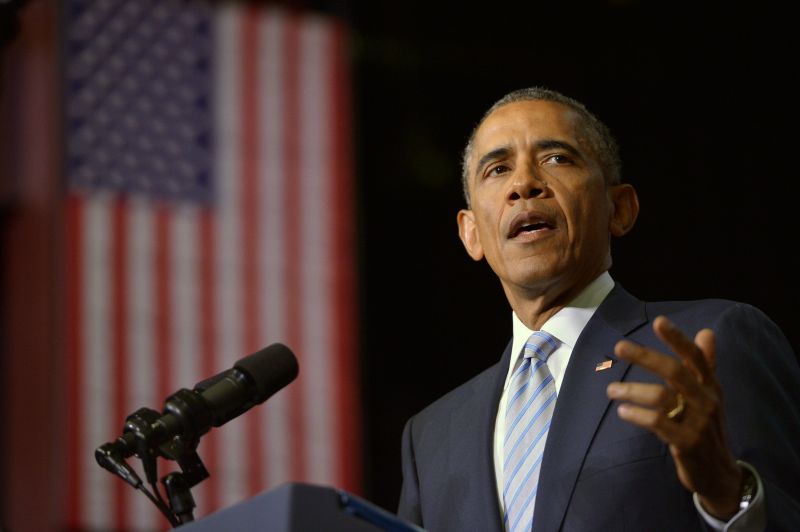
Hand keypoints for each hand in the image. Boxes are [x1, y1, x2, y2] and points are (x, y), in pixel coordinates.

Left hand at [606, 315, 742, 518]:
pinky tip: (622, 411)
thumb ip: (705, 365)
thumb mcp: (710, 396)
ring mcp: (697, 422)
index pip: (695, 358)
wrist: (719, 473)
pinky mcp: (686, 443)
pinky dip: (637, 414)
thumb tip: (706, 331)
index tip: (659, 321)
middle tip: (619, 347)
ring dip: (631, 390)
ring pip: (661, 397)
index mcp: (710, 387)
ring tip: (611, 390)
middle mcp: (706, 401)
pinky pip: (658, 423)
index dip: (678, 339)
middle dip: (645, 356)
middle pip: (675, 371)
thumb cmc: (707, 428)